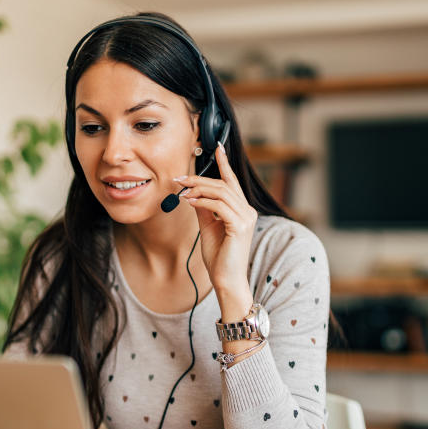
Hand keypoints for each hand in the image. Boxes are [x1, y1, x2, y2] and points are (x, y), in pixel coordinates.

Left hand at [173, 143, 256, 293]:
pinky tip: (189, 202)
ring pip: (220, 192)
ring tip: (181, 191)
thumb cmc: (219, 258)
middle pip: (223, 185)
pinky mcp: (240, 226)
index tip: (217, 148)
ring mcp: (246, 218)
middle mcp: (248, 211)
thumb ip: (204, 209)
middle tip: (179, 179)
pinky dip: (202, 202)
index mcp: (242, 210)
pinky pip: (218, 206)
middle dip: (200, 179)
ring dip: (198, 189)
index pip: (232, 182)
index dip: (225, 164)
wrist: (226, 280)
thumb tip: (193, 194)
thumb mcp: (208, 227)